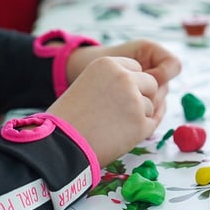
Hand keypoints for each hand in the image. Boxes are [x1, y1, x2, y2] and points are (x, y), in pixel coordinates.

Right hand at [65, 40, 181, 125]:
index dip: (130, 84)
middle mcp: (124, 77)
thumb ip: (115, 80)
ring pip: (151, 105)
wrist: (59, 145)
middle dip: (141, 98)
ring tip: (111, 125)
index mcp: (108, 64)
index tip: (116, 97)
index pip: (136, 69)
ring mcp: (135, 100)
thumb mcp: (89, 84)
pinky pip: (150, 124)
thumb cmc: (70, 118)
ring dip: (138, 116)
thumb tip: (147, 83)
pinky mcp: (141, 123)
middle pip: (151, 84)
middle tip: (117, 113)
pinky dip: (139, 132)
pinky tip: (118, 135)